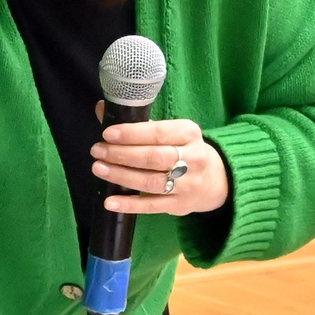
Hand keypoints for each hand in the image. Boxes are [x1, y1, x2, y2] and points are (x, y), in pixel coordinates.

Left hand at [93, 116, 229, 216]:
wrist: (216, 180)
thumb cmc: (185, 150)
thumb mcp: (172, 131)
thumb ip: (139, 123)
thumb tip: (102, 109)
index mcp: (189, 133)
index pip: (158, 133)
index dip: (131, 134)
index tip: (107, 134)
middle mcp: (192, 159)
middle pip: (153, 157)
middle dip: (121, 154)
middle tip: (98, 151)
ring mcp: (187, 184)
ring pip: (150, 181)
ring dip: (121, 175)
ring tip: (100, 169)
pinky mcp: (180, 205)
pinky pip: (151, 205)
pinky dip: (129, 204)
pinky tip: (110, 201)